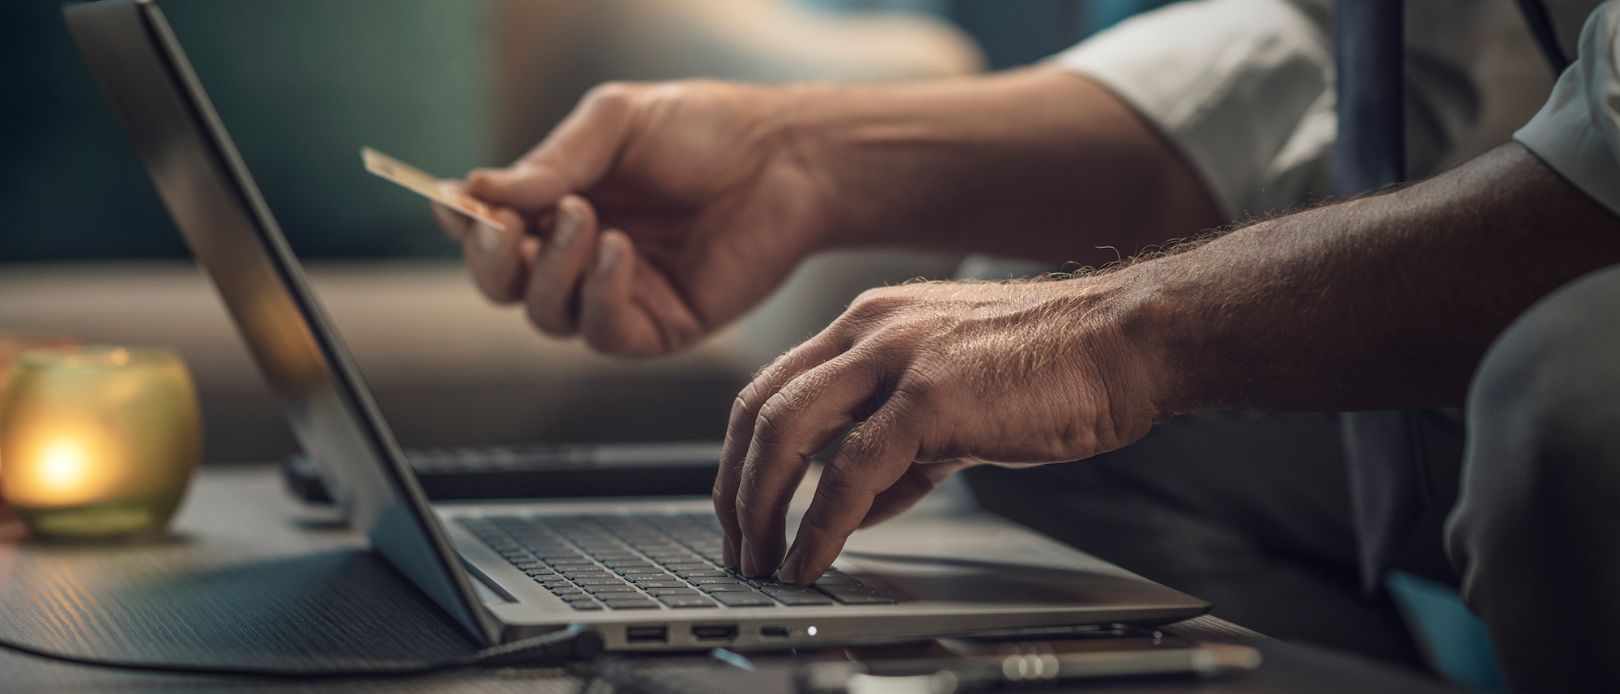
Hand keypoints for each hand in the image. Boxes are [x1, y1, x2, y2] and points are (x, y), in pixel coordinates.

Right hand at [432, 81, 834, 355]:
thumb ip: (552, 162)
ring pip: (545, 313)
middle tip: (507, 224)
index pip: (485, 229)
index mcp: (556, 203)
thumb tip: (477, 190)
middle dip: (491, 258)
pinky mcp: (658, 328)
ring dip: (552, 269)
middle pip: (501, 284)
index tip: (459, 203)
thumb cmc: (703, 131)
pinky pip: (603, 331)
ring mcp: (616, 295)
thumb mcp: (616, 125)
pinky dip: (600, 293)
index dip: (462, 222)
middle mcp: (577, 256)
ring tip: (587, 218)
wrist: (784, 158)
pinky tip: (621, 250)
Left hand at [712, 277, 1170, 582]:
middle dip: (735, 487)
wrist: (1125, 342)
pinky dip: (820, 524)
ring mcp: (896, 358)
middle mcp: (870, 330)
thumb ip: (896, 450)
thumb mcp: (952, 401)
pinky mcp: (929, 396)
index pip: (773, 387)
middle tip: (737, 544)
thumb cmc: (1053, 369)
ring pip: (786, 434)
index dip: (741, 454)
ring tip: (762, 561)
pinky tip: (813, 558)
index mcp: (871, 324)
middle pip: (760, 409)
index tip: (738, 506)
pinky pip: (849, 470)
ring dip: (762, 508)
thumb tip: (850, 507)